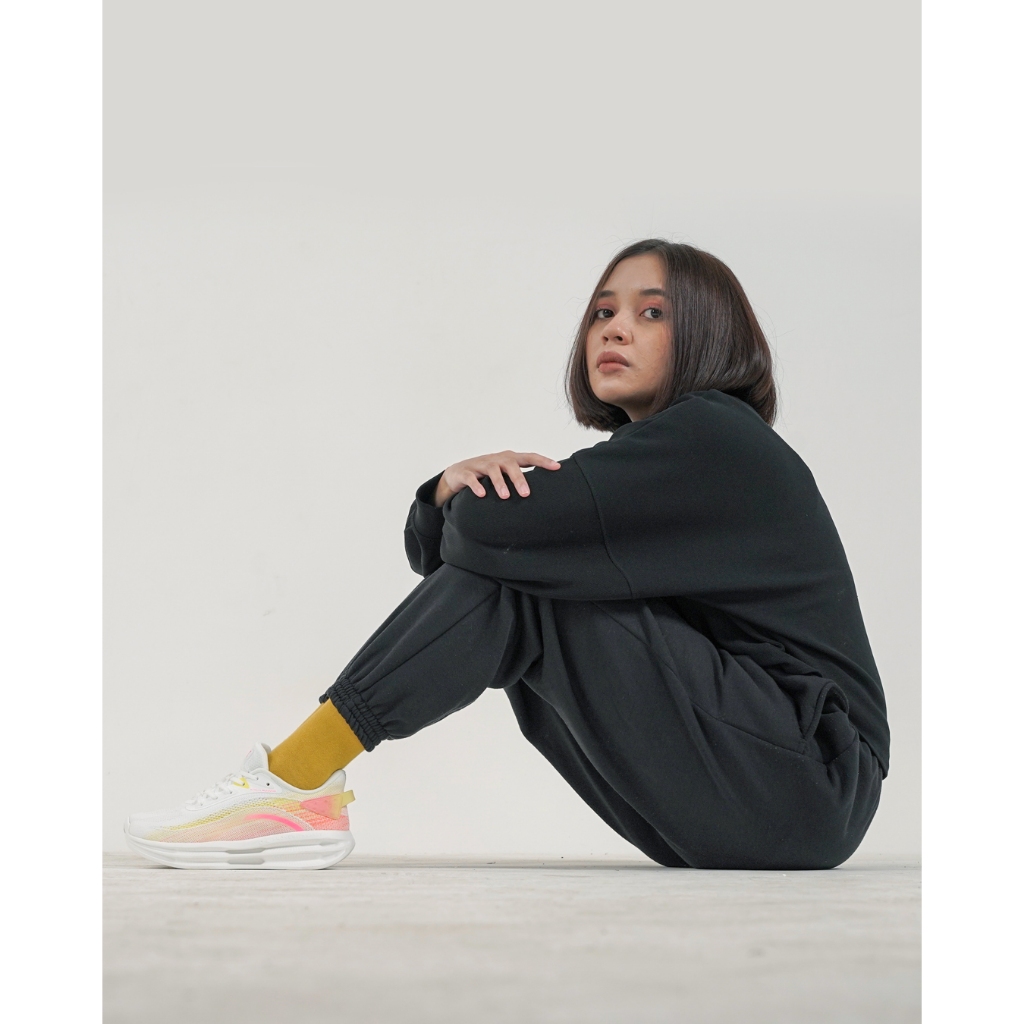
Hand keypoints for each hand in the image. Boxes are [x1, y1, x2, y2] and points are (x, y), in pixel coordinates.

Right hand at [433, 451, 560, 506]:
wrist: (457, 473)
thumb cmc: (487, 475)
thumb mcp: (505, 475)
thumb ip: (521, 480)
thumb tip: (544, 494)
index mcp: (509, 459)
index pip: (529, 457)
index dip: (543, 461)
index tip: (557, 467)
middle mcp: (497, 459)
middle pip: (511, 464)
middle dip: (519, 479)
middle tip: (526, 494)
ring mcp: (480, 464)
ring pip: (492, 470)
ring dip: (500, 483)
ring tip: (506, 496)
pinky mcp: (465, 472)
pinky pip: (471, 478)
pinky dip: (477, 486)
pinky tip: (482, 495)